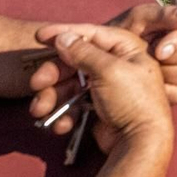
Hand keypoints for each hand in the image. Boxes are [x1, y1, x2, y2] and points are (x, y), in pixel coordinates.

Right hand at [33, 24, 171, 153]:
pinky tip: (61, 125)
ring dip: (52, 97)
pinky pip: (74, 105)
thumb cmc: (132, 101)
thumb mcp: (108, 70)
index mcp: (126, 49)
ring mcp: (106, 88)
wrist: (140, 143)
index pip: (91, 34)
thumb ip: (83, 52)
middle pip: (75, 61)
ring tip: (40, 110)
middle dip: (53, 73)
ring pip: (70, 84)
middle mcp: (117, 65)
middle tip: (36, 83)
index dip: (64, 33)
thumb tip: (64, 37)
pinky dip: (65, 114)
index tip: (40, 36)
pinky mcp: (98, 107)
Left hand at [107, 2, 176, 103]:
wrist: (104, 61)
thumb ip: (162, 14)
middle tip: (151, 57)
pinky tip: (147, 83)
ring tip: (148, 68)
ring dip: (166, 72)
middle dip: (173, 55)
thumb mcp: (136, 20)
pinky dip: (162, 90)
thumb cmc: (120, 33)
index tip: (159, 48)